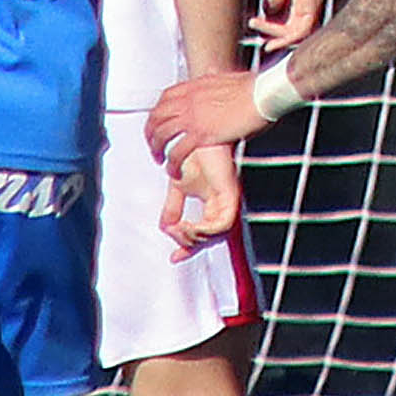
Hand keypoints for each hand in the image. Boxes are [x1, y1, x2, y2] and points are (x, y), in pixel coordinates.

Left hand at [150, 69, 263, 167]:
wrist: (261, 94)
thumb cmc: (253, 88)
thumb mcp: (228, 78)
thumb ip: (216, 80)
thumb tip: (215, 76)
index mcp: (194, 87)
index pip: (165, 98)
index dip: (158, 111)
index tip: (159, 120)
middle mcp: (188, 101)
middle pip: (156, 116)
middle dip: (150, 132)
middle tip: (153, 143)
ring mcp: (192, 118)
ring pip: (161, 135)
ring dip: (156, 149)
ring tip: (159, 159)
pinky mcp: (200, 135)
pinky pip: (177, 152)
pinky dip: (172, 164)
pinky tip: (174, 170)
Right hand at [161, 140, 242, 257]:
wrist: (196, 137)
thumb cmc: (193, 156)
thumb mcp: (177, 187)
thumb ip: (173, 208)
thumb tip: (164, 227)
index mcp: (215, 206)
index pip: (206, 234)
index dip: (190, 249)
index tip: (174, 258)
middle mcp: (224, 206)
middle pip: (212, 239)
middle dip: (189, 244)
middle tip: (173, 235)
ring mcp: (229, 202)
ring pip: (217, 235)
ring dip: (193, 236)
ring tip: (178, 228)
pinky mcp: (231, 196)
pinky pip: (221, 225)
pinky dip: (202, 230)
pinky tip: (186, 224)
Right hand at [253, 0, 329, 48]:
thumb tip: (268, 14)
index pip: (293, 23)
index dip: (276, 31)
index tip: (256, 27)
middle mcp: (311, 4)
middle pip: (297, 32)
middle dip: (279, 40)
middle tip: (263, 45)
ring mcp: (314, 4)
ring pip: (301, 35)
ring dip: (280, 40)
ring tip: (263, 39)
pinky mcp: (314, 2)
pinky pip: (304, 30)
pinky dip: (288, 38)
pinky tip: (271, 38)